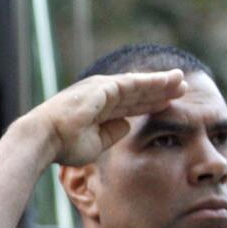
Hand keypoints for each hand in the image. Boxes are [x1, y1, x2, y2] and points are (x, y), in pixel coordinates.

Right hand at [32, 70, 186, 165]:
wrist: (45, 139)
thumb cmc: (64, 146)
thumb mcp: (95, 142)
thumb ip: (111, 132)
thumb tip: (127, 125)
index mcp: (98, 108)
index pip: (129, 104)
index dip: (149, 103)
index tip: (168, 103)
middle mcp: (100, 94)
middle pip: (137, 92)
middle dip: (159, 90)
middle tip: (181, 88)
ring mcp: (102, 89)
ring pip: (139, 85)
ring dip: (161, 83)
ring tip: (181, 81)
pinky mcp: (104, 87)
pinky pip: (134, 84)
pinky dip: (153, 82)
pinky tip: (169, 81)